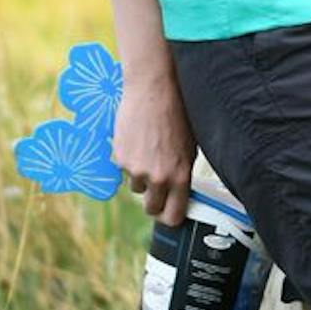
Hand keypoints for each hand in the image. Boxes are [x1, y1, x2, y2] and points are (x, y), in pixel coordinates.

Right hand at [113, 67, 196, 223]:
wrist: (154, 91)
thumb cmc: (178, 116)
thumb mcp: (190, 149)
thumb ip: (183, 174)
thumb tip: (180, 194)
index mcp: (181, 176)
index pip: (173, 217)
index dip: (170, 217)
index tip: (170, 212)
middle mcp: (159, 178)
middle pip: (151, 209)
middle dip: (154, 201)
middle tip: (158, 186)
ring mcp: (136, 170)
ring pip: (137, 187)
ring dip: (142, 177)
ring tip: (150, 151)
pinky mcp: (120, 158)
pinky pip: (125, 170)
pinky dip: (130, 160)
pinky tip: (139, 141)